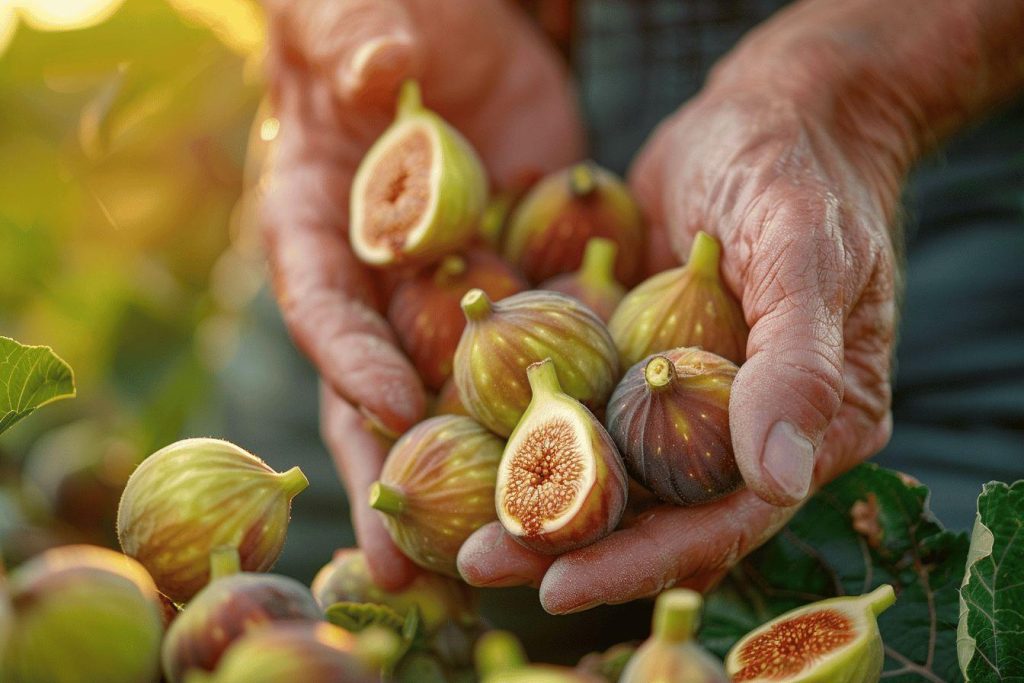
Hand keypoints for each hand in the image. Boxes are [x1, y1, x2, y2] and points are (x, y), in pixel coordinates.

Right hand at [260, 0, 583, 587]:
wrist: (456, 35)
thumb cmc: (385, 18)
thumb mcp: (360, 20)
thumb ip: (358, 43)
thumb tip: (377, 68)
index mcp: (319, 230)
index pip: (325, 303)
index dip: (348, 356)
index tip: (385, 408)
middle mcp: (378, 283)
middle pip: (379, 391)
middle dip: (390, 478)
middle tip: (400, 569)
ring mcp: (447, 297)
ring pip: (455, 398)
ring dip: (470, 478)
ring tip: (489, 560)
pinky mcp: (513, 289)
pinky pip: (533, 354)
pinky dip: (546, 414)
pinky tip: (577, 476)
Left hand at [458, 65, 901, 611]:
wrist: (762, 111)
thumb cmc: (799, 173)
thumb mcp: (805, 253)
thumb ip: (799, 364)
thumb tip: (775, 479)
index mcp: (805, 426)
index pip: (723, 517)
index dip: (644, 559)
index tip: (559, 588)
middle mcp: (741, 427)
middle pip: (654, 507)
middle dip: (569, 543)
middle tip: (481, 566)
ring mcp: (682, 393)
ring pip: (606, 464)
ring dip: (536, 496)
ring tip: (458, 531)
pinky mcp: (632, 355)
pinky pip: (579, 401)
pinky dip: (529, 428)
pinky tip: (460, 445)